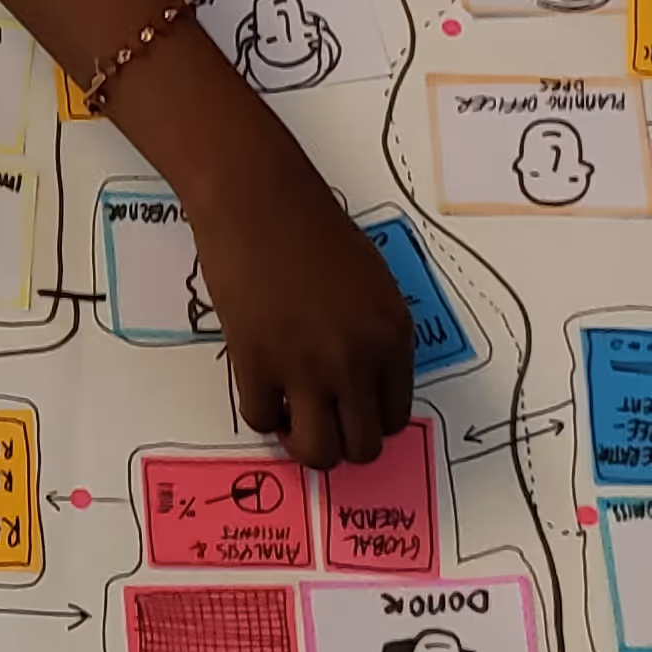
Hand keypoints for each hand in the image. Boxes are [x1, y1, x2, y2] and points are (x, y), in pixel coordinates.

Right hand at [184, 121, 415, 468]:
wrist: (258, 200)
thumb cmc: (312, 228)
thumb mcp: (372, 283)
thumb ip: (375, 335)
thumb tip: (363, 381)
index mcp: (393, 337)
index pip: (395, 416)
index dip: (369, 419)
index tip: (349, 410)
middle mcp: (357, 361)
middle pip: (362, 446)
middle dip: (341, 443)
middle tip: (320, 421)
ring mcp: (307, 367)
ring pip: (318, 451)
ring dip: (305, 445)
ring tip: (292, 418)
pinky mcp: (256, 364)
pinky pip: (263, 419)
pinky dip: (263, 413)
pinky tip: (262, 387)